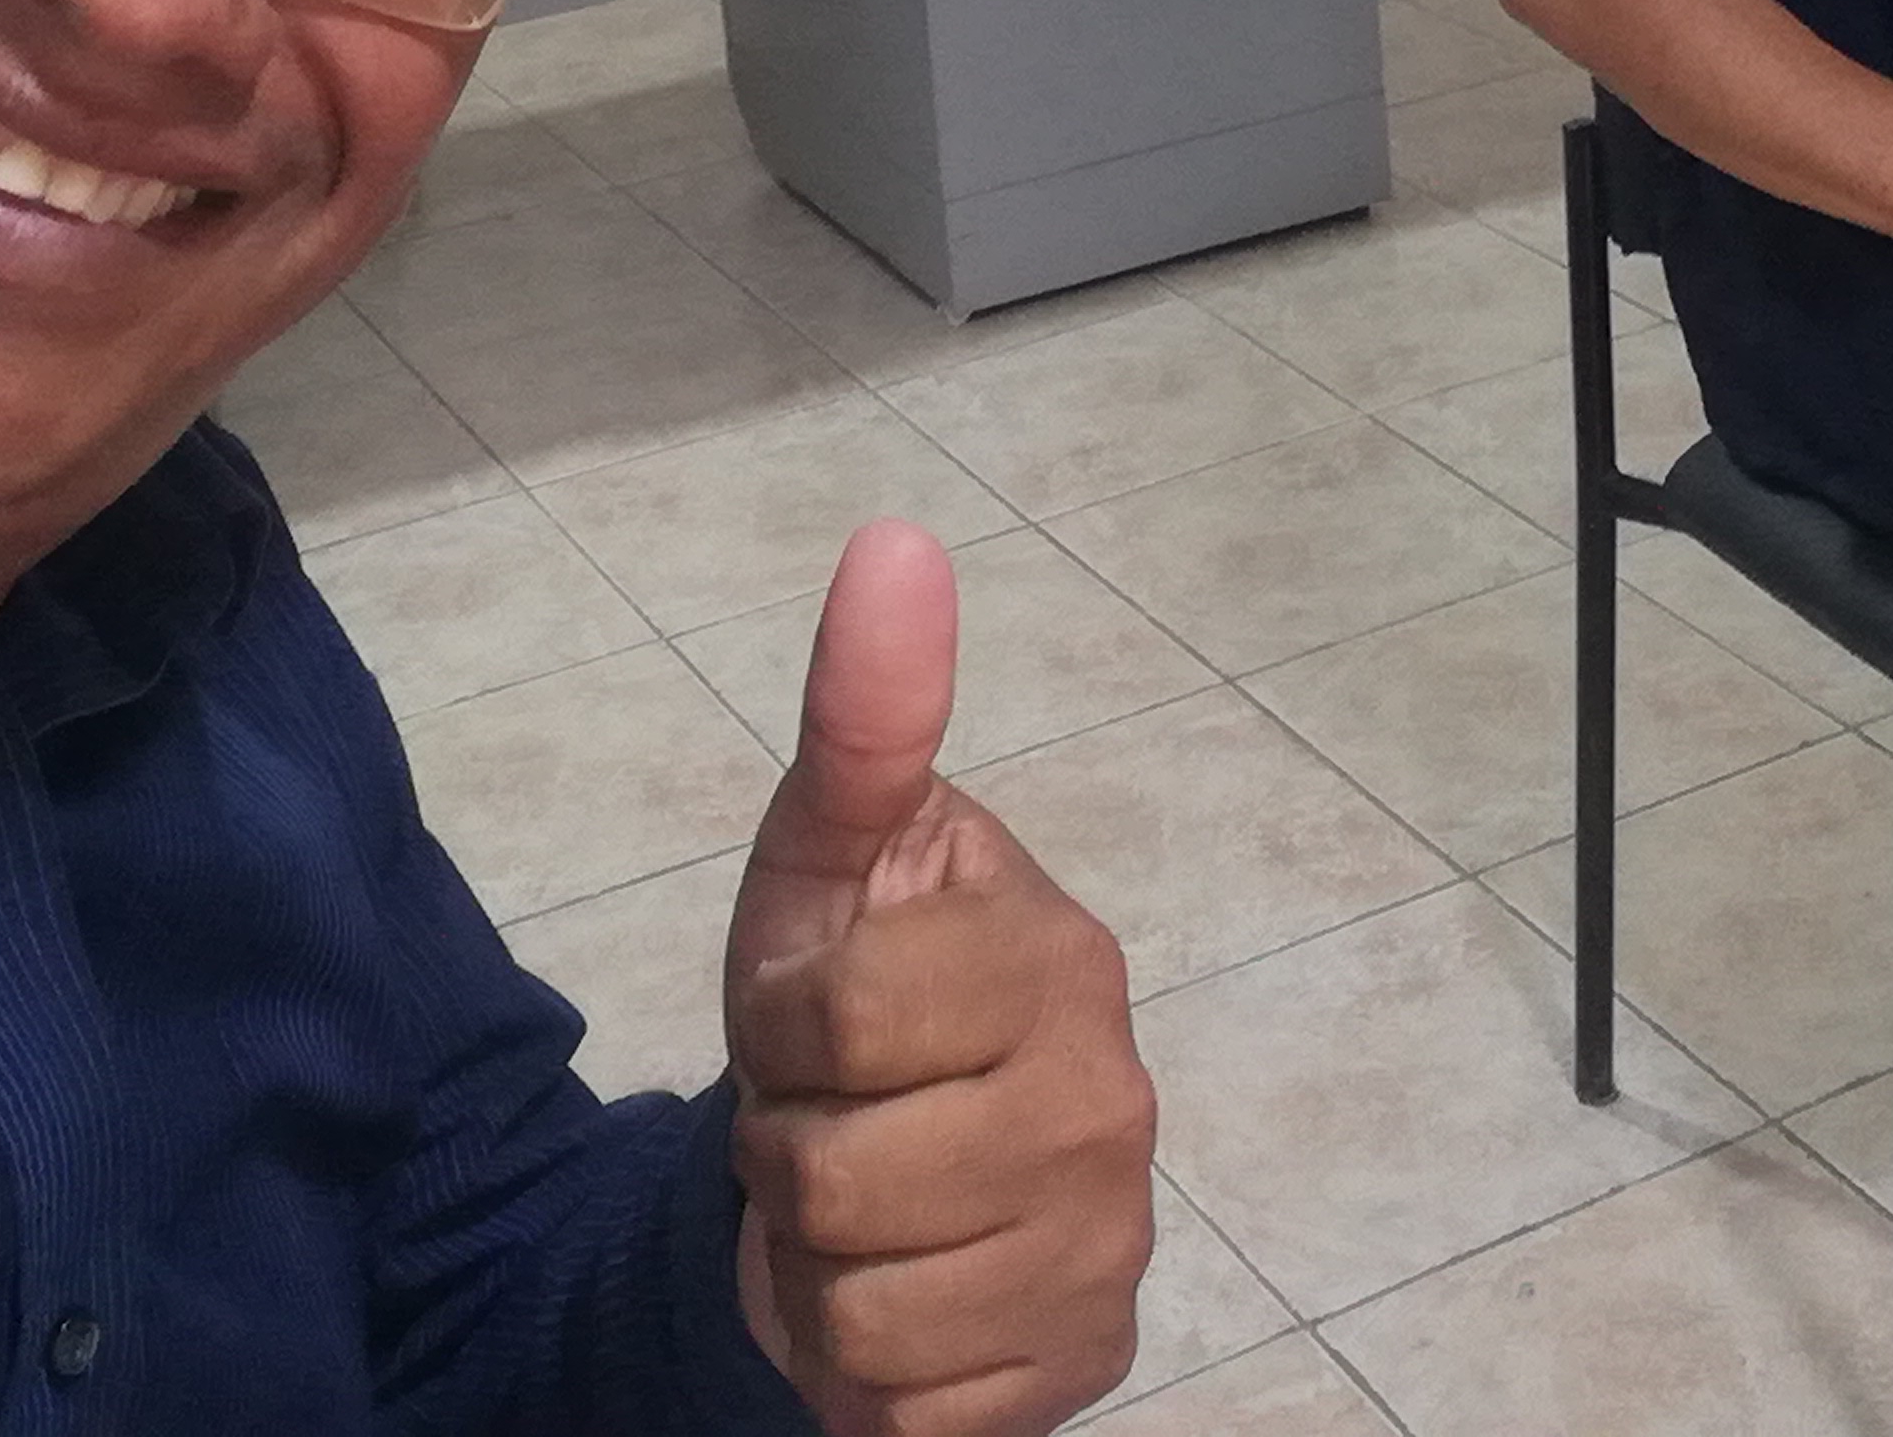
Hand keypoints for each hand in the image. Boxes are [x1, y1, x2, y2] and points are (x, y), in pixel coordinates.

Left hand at [724, 524, 1153, 1436]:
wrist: (877, 1166)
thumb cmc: (849, 998)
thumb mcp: (827, 858)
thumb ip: (864, 719)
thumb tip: (892, 542)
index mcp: (1054, 956)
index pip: (845, 1012)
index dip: (782, 1025)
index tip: (813, 1017)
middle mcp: (1110, 1099)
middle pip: (839, 1177)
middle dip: (792, 1156)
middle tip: (831, 1119)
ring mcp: (1106, 1244)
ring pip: (861, 1310)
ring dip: (814, 1272)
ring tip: (857, 1211)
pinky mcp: (1077, 1369)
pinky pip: (902, 1412)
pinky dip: (861, 1378)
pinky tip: (896, 1299)